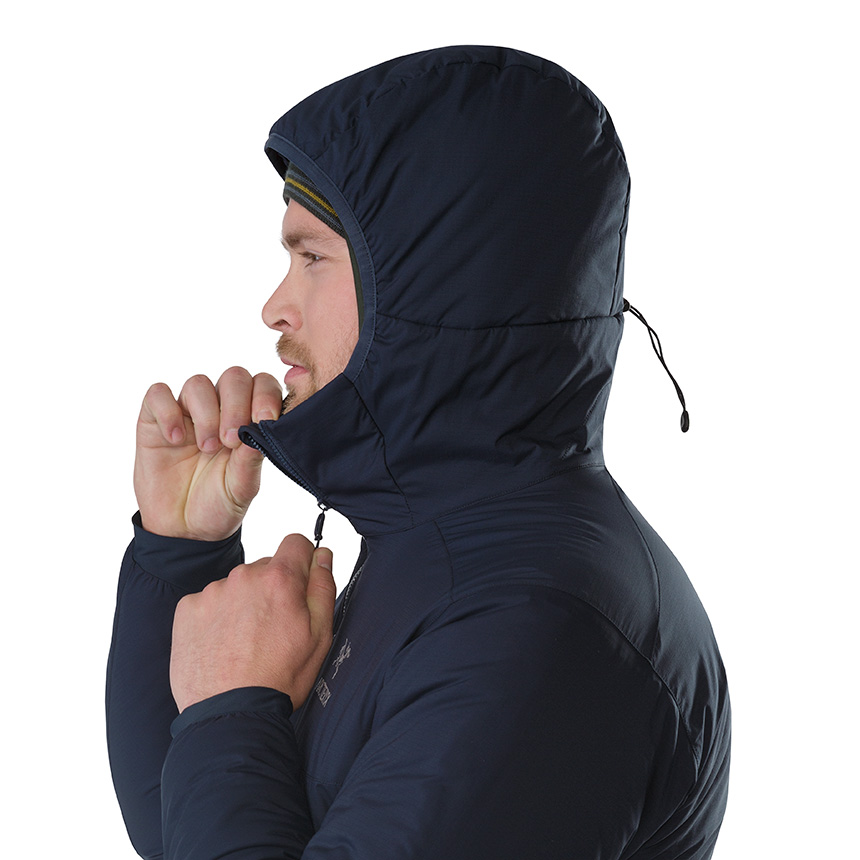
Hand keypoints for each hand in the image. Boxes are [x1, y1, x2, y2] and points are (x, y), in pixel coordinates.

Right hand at [134, 367, 282, 540]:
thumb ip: (251, 459)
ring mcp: (187, 412)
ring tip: (207, 447)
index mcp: (249, 420)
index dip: (266, 395)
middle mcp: (220, 409)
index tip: (265, 421)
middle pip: (233, 377)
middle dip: (236, 404)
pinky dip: (168, 411)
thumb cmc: (218, 503)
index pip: (262, 385)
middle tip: (232, 440)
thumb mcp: (242, 487)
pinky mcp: (155, 420)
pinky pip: (158, 394)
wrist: (183, 530)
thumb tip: (261, 428)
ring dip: (206, 413)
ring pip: (198, 383)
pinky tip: (175, 439)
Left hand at [170, 534, 335, 712]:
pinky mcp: (187, 610)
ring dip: (243, 604)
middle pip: (265, 567)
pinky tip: (222, 645)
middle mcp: (243, 576)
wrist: (231, 715)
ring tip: (245, 643)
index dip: (302, 561)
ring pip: (236, 586)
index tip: (300, 582)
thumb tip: (322, 555)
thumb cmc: (280, 678)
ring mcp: (212, 592)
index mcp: (280, 579)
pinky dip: (215, 618)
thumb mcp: (320, 635)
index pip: (296, 543)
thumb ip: (323, 587)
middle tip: (273, 628)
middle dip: (271, 589)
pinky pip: (208, 602)